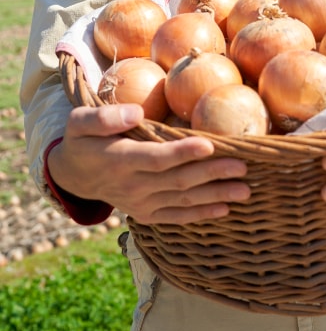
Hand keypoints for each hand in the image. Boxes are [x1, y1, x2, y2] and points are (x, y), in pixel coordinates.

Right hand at [47, 103, 249, 224]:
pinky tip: (226, 209)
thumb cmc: (83, 139)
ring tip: (245, 190)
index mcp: (119, 160)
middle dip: (212, 174)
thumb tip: (136, 113)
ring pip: (183, 200)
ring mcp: (141, 202)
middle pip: (178, 180)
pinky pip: (177, 216)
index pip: (156, 158)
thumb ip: (104, 118)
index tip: (210, 145)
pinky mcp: (147, 213)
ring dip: (215, 196)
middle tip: (243, 166)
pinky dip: (201, 214)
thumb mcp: (80, 121)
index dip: (182, 153)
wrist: (75, 175)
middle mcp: (133, 186)